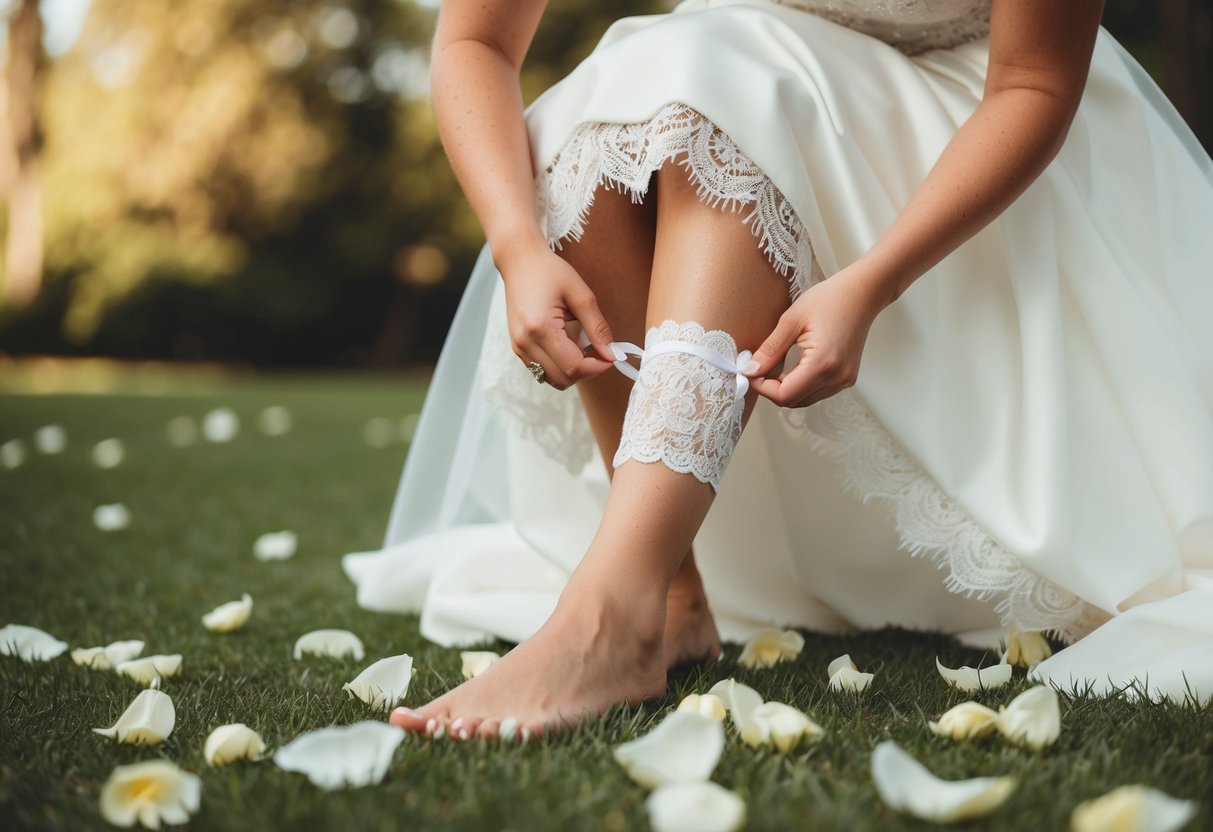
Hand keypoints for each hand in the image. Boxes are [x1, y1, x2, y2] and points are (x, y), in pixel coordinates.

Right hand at [500, 245, 617, 389]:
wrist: (519, 261)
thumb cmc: (550, 271)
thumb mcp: (581, 295)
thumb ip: (598, 327)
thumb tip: (612, 354)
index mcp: (540, 328)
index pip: (574, 367)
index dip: (597, 366)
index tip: (611, 355)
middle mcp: (525, 343)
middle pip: (563, 379)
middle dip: (587, 370)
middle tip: (599, 349)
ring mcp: (518, 347)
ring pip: (553, 379)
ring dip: (573, 370)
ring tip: (583, 346)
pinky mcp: (518, 348)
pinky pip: (543, 370)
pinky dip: (560, 365)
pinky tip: (568, 344)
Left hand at [744, 267, 885, 406]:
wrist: (862, 293)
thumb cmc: (829, 299)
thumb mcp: (791, 320)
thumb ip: (770, 349)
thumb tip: (750, 369)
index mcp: (822, 364)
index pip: (784, 395)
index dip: (762, 388)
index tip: (750, 371)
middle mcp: (836, 378)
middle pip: (794, 401)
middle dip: (772, 389)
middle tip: (759, 368)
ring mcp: (844, 380)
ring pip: (805, 399)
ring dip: (786, 388)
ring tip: (776, 365)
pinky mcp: (847, 377)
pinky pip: (817, 392)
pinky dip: (801, 385)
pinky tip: (794, 365)